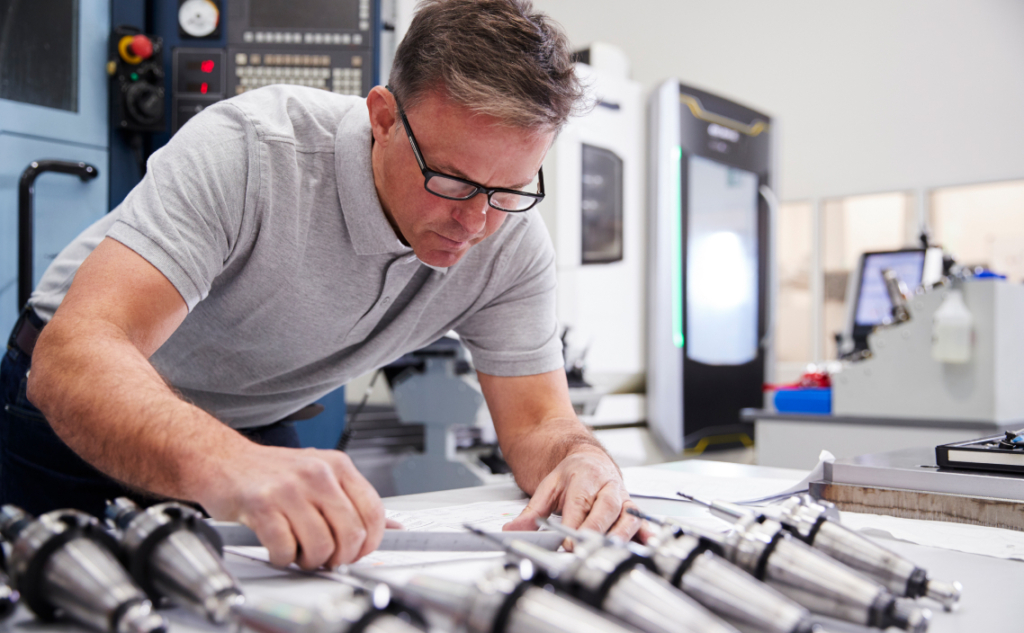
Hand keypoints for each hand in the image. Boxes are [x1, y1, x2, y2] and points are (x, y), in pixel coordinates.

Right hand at [196, 444, 389, 568]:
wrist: (222, 460)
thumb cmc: (271, 472)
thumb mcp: (320, 475)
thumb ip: (354, 500)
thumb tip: (392, 528)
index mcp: (338, 466)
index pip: (373, 511)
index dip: (370, 542)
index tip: (358, 553)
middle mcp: (317, 474)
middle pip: (351, 533)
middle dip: (341, 556)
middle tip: (328, 558)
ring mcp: (289, 488)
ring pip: (321, 545)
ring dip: (311, 560)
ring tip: (300, 552)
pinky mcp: (262, 505)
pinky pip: (286, 549)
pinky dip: (284, 558)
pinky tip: (279, 548)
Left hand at [502, 449, 651, 546]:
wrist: (589, 458)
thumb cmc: (572, 474)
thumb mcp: (547, 487)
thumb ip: (531, 512)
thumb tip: (513, 529)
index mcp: (585, 478)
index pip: (579, 503)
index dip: (574, 524)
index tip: (567, 542)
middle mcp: (607, 486)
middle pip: (606, 508)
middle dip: (597, 529)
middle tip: (586, 547)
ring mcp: (622, 496)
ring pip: (627, 514)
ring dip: (621, 533)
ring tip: (612, 549)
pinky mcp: (631, 508)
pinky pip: (641, 519)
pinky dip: (645, 532)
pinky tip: (646, 543)